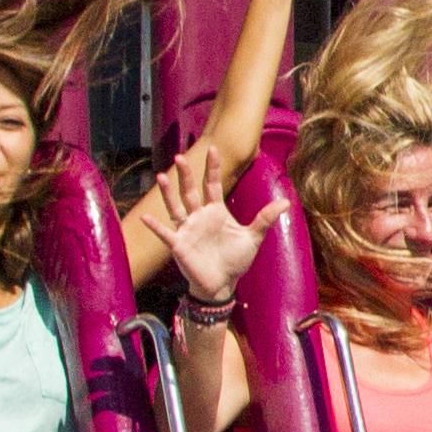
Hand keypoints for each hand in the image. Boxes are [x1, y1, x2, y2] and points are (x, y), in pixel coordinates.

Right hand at [155, 146, 258, 303]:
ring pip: (176, 207)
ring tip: (161, 176)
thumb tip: (286, 202)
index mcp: (216, 211)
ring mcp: (187, 229)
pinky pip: (165, 233)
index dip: (213, 167)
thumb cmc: (236, 260)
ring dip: (168, 193)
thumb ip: (265, 218)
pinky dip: (155, 226)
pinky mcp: (179, 244)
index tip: (213, 148)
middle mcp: (199, 216)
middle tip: (180, 156)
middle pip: (191, 191)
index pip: (212, 184)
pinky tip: (145, 217)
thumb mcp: (253, 237)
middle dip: (186, 175)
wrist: (223, 283)